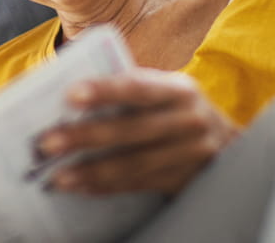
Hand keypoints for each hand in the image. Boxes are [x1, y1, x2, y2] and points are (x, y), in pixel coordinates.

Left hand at [36, 69, 235, 195]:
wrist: (227, 144)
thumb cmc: (175, 111)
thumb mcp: (164, 92)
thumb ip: (129, 90)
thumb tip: (66, 96)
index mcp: (178, 89)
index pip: (137, 87)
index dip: (105, 91)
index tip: (70, 95)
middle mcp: (189, 120)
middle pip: (132, 129)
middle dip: (86, 136)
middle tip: (48, 143)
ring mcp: (191, 153)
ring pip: (135, 163)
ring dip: (92, 171)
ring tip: (58, 176)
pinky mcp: (186, 180)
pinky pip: (140, 185)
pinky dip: (107, 186)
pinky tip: (81, 187)